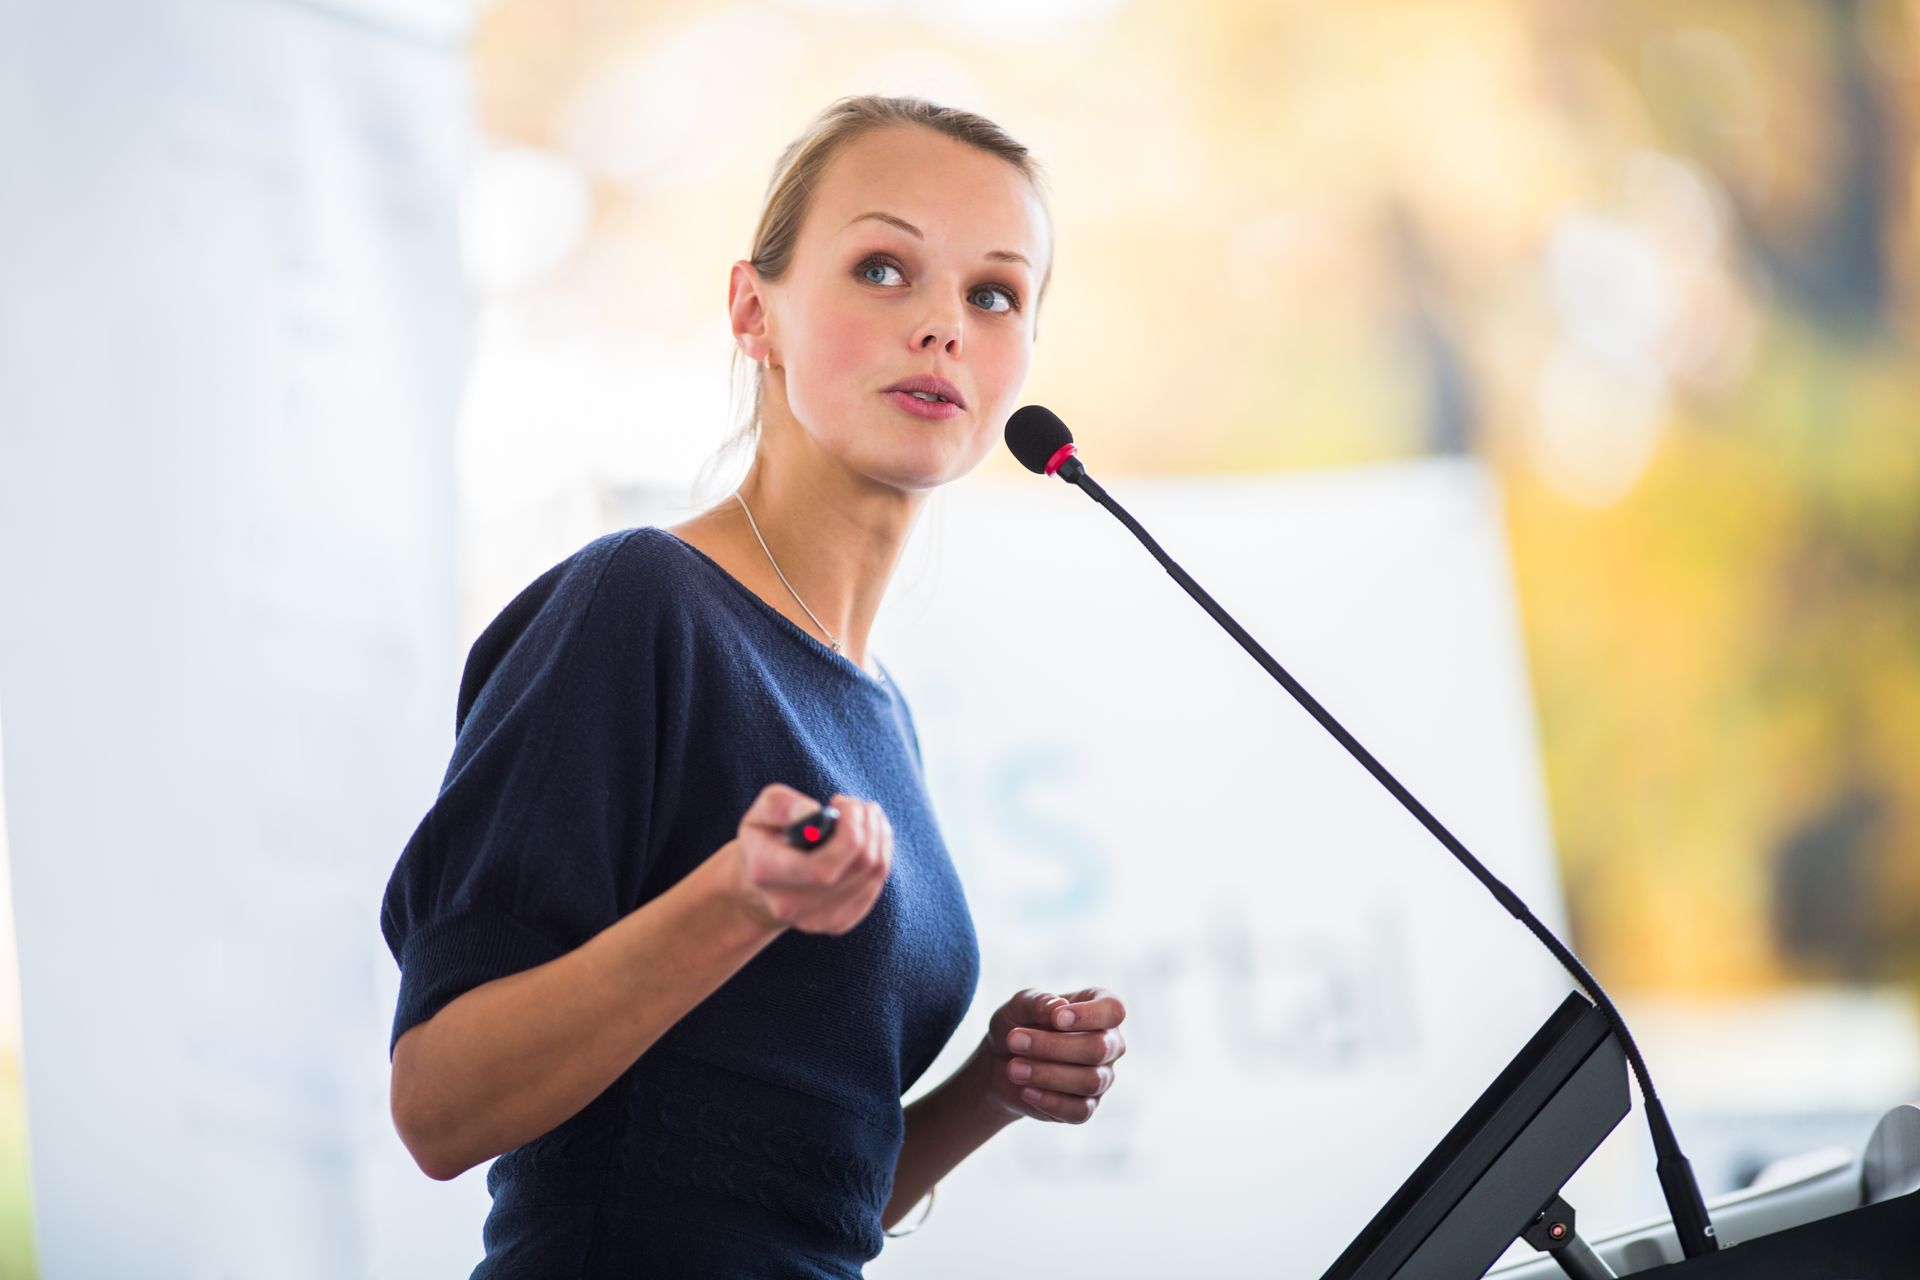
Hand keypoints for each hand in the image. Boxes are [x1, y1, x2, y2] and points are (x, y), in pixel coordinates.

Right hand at [726, 783, 892, 934]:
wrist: (762, 885)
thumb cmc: (765, 838)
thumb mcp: (761, 811)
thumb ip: (783, 806)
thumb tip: (816, 813)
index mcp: (766, 873)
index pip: (824, 866)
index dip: (849, 830)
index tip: (839, 802)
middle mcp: (791, 905)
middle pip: (858, 865)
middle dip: (867, 825)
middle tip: (858, 805)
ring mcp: (817, 919)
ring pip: (874, 871)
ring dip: (878, 834)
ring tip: (865, 814)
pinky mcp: (839, 922)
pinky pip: (876, 882)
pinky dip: (881, 852)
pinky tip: (868, 837)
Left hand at [976, 987, 1127, 1122]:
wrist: (1001, 1061)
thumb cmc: (1019, 1024)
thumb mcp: (1020, 1005)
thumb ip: (1038, 1001)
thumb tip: (1058, 1006)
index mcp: (1101, 1010)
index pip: (1113, 1010)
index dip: (1088, 1015)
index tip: (1055, 1019)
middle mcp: (1109, 1044)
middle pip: (1098, 1048)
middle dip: (1053, 1046)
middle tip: (1014, 1041)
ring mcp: (1102, 1077)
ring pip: (1090, 1081)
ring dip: (1048, 1074)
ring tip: (1013, 1068)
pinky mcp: (1086, 1106)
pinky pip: (1080, 1110)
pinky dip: (1050, 1101)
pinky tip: (1026, 1090)